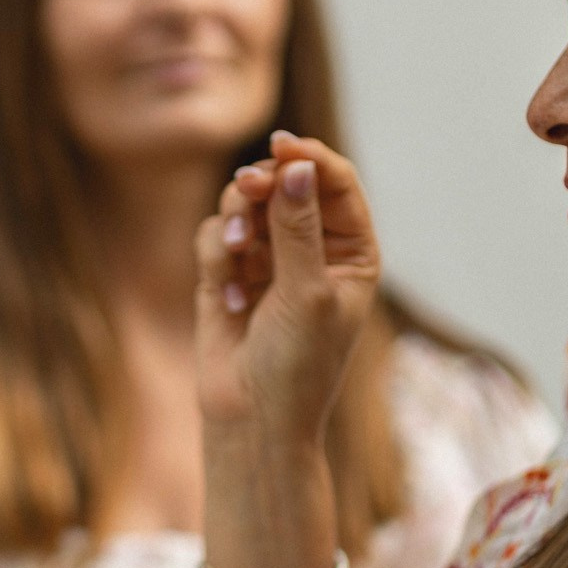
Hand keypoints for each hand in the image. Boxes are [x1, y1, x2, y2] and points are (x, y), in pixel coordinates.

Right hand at [194, 130, 380, 437]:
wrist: (252, 419)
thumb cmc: (296, 365)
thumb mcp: (307, 292)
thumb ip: (298, 228)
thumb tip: (298, 167)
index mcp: (351, 252)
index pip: (335, 184)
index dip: (310, 159)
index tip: (282, 147)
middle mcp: (311, 249)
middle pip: (286, 184)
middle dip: (264, 184)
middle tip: (247, 187)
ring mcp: (267, 260)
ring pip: (244, 204)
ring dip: (236, 220)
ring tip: (235, 250)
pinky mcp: (226, 274)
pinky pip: (216, 236)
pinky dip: (217, 257)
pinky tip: (228, 301)